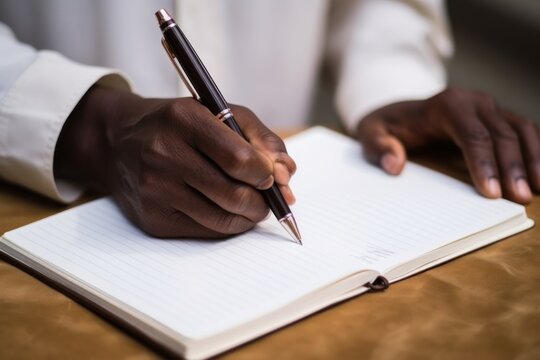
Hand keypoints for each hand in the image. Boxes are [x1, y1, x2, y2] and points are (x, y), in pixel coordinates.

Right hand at [54, 86, 295, 237]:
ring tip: (252, 205)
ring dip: (249, 217)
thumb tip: (286, 175)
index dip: (265, 173)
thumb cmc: (180, 125)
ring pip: (222, 218)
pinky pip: (205, 231)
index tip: (270, 176)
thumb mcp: (221, 113)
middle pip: (233, 194)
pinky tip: (227, 211)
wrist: (119, 141)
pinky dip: (227, 225)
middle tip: (268, 198)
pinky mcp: (152, 218)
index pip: (238, 158)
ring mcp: (154, 189)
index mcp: (184, 119)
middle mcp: (163, 154)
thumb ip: (261, 139)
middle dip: (262, 201)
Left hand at [356, 87, 539, 203]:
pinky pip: (525, 131)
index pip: (472, 134)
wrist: (400, 111)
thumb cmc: (387, 125)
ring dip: (533, 159)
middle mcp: (474, 102)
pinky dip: (537, 151)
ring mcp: (490, 108)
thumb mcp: (370, 133)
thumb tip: (394, 164)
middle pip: (501, 134)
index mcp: (445, 104)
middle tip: (521, 198)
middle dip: (512, 167)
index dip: (484, 163)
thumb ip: (378, 146)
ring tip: (538, 189)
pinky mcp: (498, 118)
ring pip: (521, 129)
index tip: (491, 193)